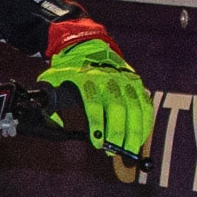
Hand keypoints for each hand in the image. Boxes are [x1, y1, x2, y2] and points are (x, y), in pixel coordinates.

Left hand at [36, 39, 151, 159]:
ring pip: (135, 108)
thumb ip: (51, 99)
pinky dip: (145, 122)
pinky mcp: (136, 83)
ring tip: (129, 149)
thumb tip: (54, 123)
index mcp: (87, 78)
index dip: (97, 124)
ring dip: (134, 131)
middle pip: (118, 108)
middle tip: (114, 150)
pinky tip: (141, 136)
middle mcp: (108, 78)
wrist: (88, 46)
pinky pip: (145, 105)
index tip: (97, 142)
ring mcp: (125, 80)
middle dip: (117, 132)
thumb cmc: (70, 68)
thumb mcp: (54, 78)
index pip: (94, 103)